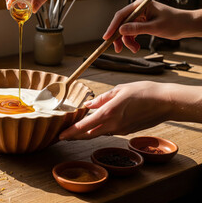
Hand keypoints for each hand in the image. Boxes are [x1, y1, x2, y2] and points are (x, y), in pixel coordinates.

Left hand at [58, 81, 173, 139]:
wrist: (165, 103)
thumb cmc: (143, 92)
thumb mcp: (119, 90)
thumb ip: (101, 98)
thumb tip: (87, 104)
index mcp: (108, 113)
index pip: (84, 127)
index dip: (71, 132)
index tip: (60, 136)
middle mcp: (113, 125)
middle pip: (88, 134)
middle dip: (74, 136)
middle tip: (63, 136)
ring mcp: (120, 130)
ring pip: (98, 133)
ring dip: (86, 132)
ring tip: (75, 129)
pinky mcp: (126, 131)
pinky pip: (109, 131)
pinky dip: (100, 129)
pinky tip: (96, 123)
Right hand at [103, 0, 198, 52]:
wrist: (186, 26)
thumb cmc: (175, 22)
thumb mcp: (155, 27)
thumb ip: (137, 28)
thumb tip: (121, 30)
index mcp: (140, 5)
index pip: (122, 15)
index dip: (112, 27)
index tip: (107, 37)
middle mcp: (138, 9)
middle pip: (121, 24)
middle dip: (119, 37)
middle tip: (117, 48)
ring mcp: (139, 17)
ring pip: (125, 30)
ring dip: (127, 41)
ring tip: (134, 49)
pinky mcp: (141, 24)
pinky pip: (131, 33)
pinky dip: (131, 41)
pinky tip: (135, 46)